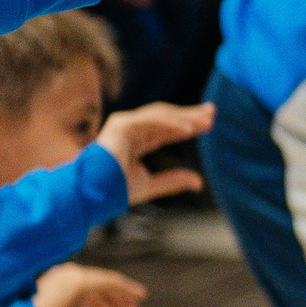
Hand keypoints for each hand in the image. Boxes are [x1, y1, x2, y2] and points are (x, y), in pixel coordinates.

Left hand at [33, 263, 145, 306]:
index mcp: (80, 281)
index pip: (113, 282)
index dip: (130, 291)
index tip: (141, 296)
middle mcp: (70, 274)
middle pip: (102, 283)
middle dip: (118, 298)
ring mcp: (58, 277)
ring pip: (90, 286)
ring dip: (104, 299)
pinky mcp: (50, 284)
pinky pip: (77, 288)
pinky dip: (89, 299)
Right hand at [95, 101, 213, 201]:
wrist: (93, 194)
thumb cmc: (115, 190)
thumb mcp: (151, 185)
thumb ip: (173, 181)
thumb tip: (199, 183)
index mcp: (136, 141)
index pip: (166, 129)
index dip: (188, 124)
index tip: (209, 123)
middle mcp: (130, 129)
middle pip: (165, 117)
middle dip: (190, 113)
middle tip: (212, 112)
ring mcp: (124, 125)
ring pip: (160, 115)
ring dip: (184, 116)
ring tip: (205, 122)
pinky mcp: (120, 125)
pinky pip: (150, 120)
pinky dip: (170, 122)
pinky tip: (188, 128)